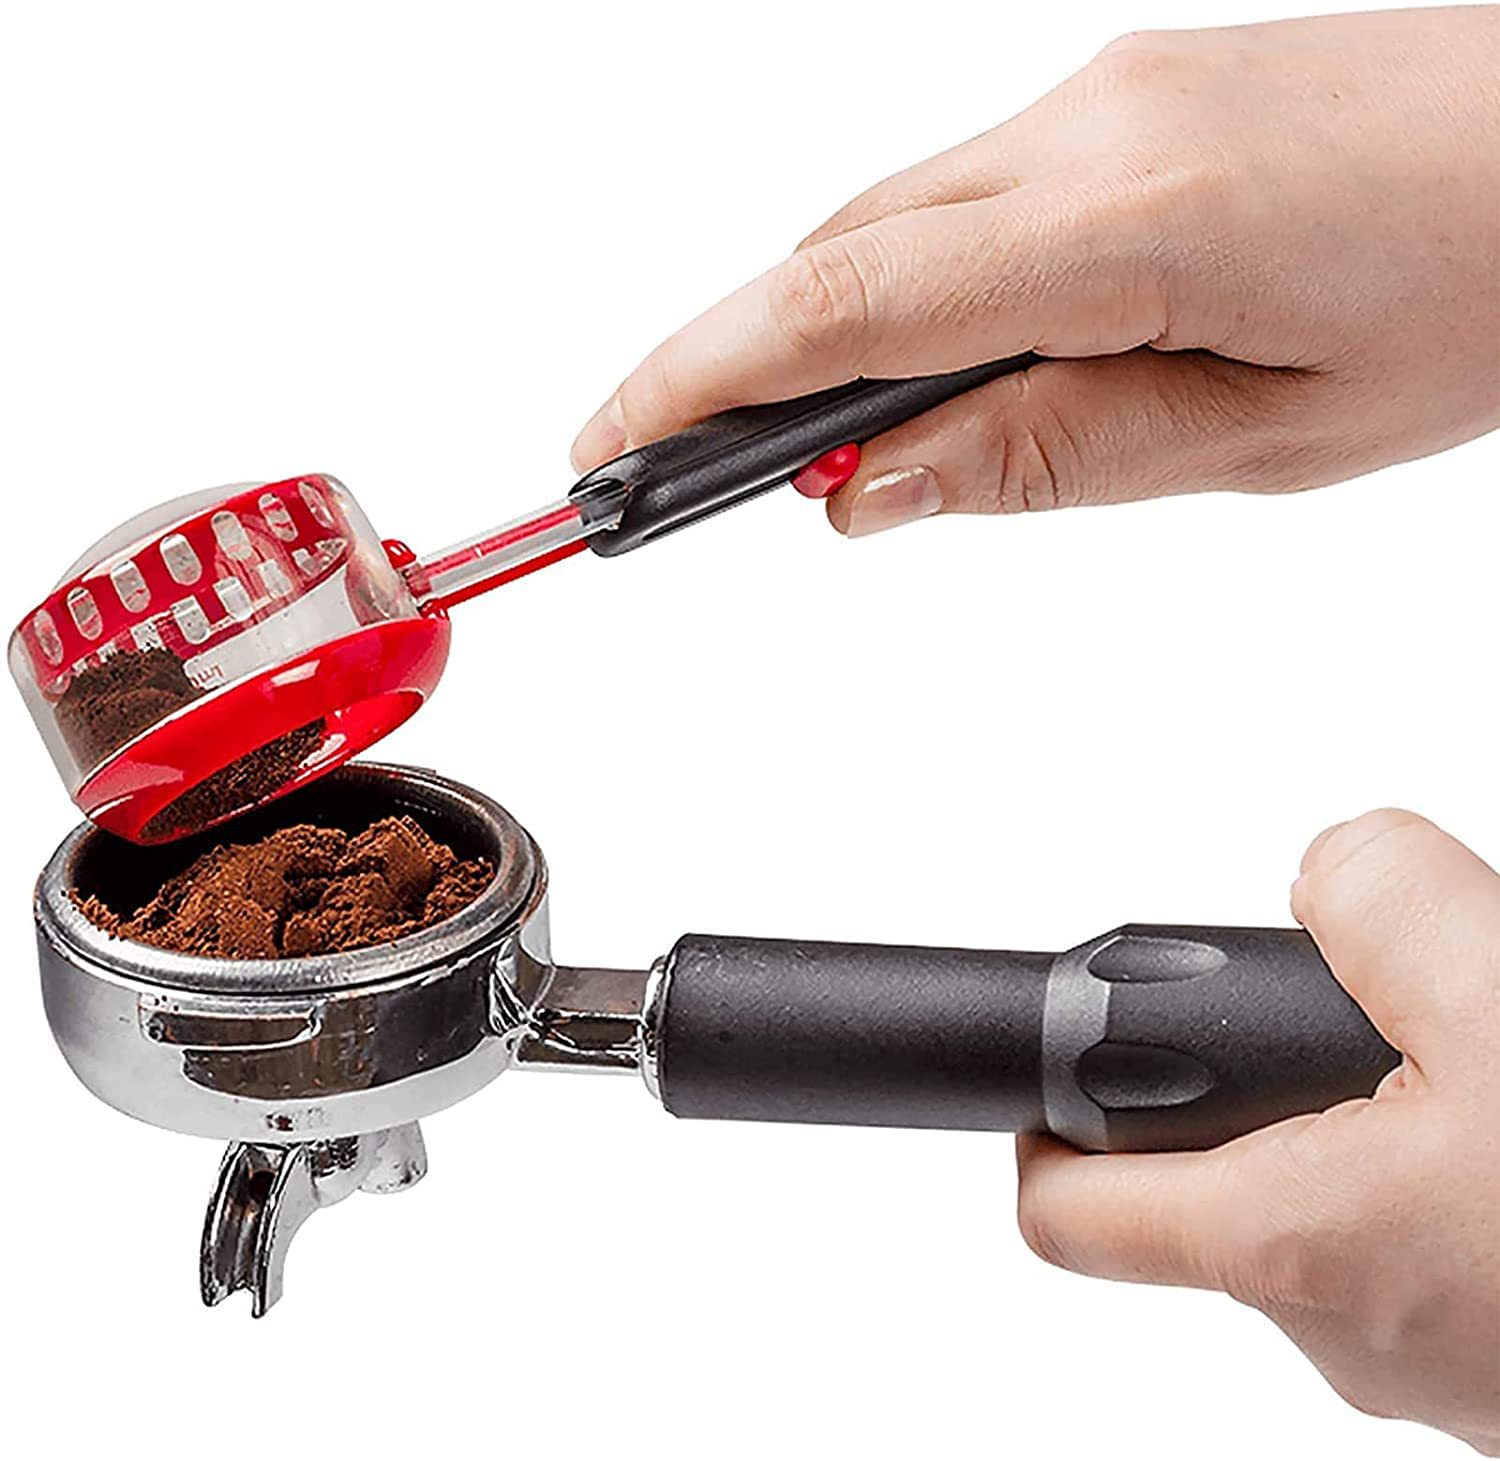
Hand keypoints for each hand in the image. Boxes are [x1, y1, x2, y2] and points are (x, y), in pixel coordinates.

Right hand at [572, 8, 1499, 536]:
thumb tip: (871, 487)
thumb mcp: (1257, 434)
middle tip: (681, 482)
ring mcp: (1101, 94)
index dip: (698, 377)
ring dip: (829, 338)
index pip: (841, 304)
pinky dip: (911, 291)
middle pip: (838, 253)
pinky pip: (964, 199)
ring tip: (831, 452)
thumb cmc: (1476, 283)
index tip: (608, 446)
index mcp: (1127, 219)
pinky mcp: (1122, 97)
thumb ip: (1044, 453)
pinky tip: (932, 364)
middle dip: (734, 367)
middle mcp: (1087, 124)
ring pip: (895, 225)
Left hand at [1016, 809, 1499, 1452]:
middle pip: (1215, 1184)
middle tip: (1368, 1003)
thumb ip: (1384, 901)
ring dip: (1385, 1111)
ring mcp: (1436, 1357)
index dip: (1043, 1122)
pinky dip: (1458, 1158)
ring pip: (1338, 1204)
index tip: (1057, 1058)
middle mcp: (1344, 1330)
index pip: (1070, 1213)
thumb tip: (1331, 874)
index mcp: (1298, 1248)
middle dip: (1269, 1077)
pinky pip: (1434, 1236)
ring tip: (1481, 1055)